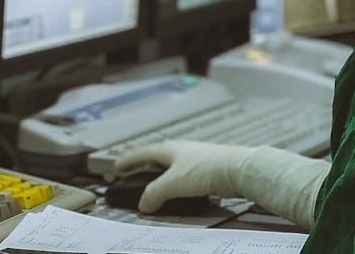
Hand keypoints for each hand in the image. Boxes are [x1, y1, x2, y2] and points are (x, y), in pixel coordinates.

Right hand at [114, 140, 252, 213]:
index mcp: (169, 149)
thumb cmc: (207, 170)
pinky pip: (184, 176)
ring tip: (153, 189)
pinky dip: (175, 184)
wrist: (239, 169)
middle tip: (132, 177)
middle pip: (156, 158)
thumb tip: (144, 204)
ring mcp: (195, 159)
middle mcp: (182, 151)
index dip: (128, 161)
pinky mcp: (207, 170)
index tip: (116, 167)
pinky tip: (178, 192)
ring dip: (159, 177)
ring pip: (171, 167)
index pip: (142, 153)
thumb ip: (154, 194)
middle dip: (143, 168)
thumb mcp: (173, 184)